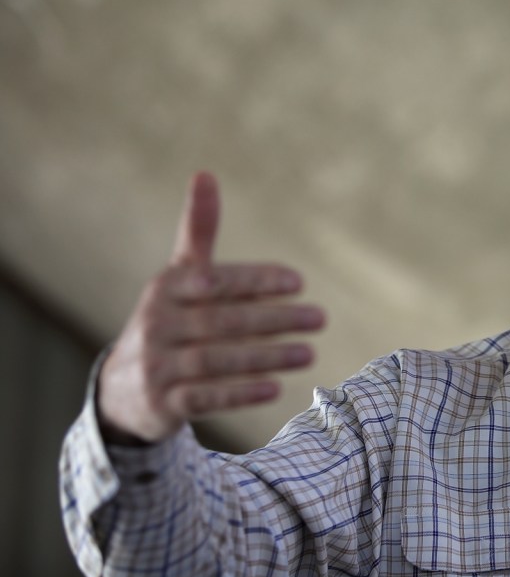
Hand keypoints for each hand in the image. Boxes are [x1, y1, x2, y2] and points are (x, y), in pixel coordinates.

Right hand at [96, 172, 324, 444]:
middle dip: (274, 319)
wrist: (123, 387)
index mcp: (166, 288)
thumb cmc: (167, 317)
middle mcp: (157, 324)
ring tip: (309, 352)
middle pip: (222, 321)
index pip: (215, 281)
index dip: (256, 281)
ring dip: (267, 356)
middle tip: (319, 318)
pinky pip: (205, 398)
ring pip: (217, 360)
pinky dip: (240, 393)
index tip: (299, 282)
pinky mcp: (163, 403)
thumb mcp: (179, 275)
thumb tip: (205, 173)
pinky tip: (276, 388)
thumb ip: (198, 231)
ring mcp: (157, 366)